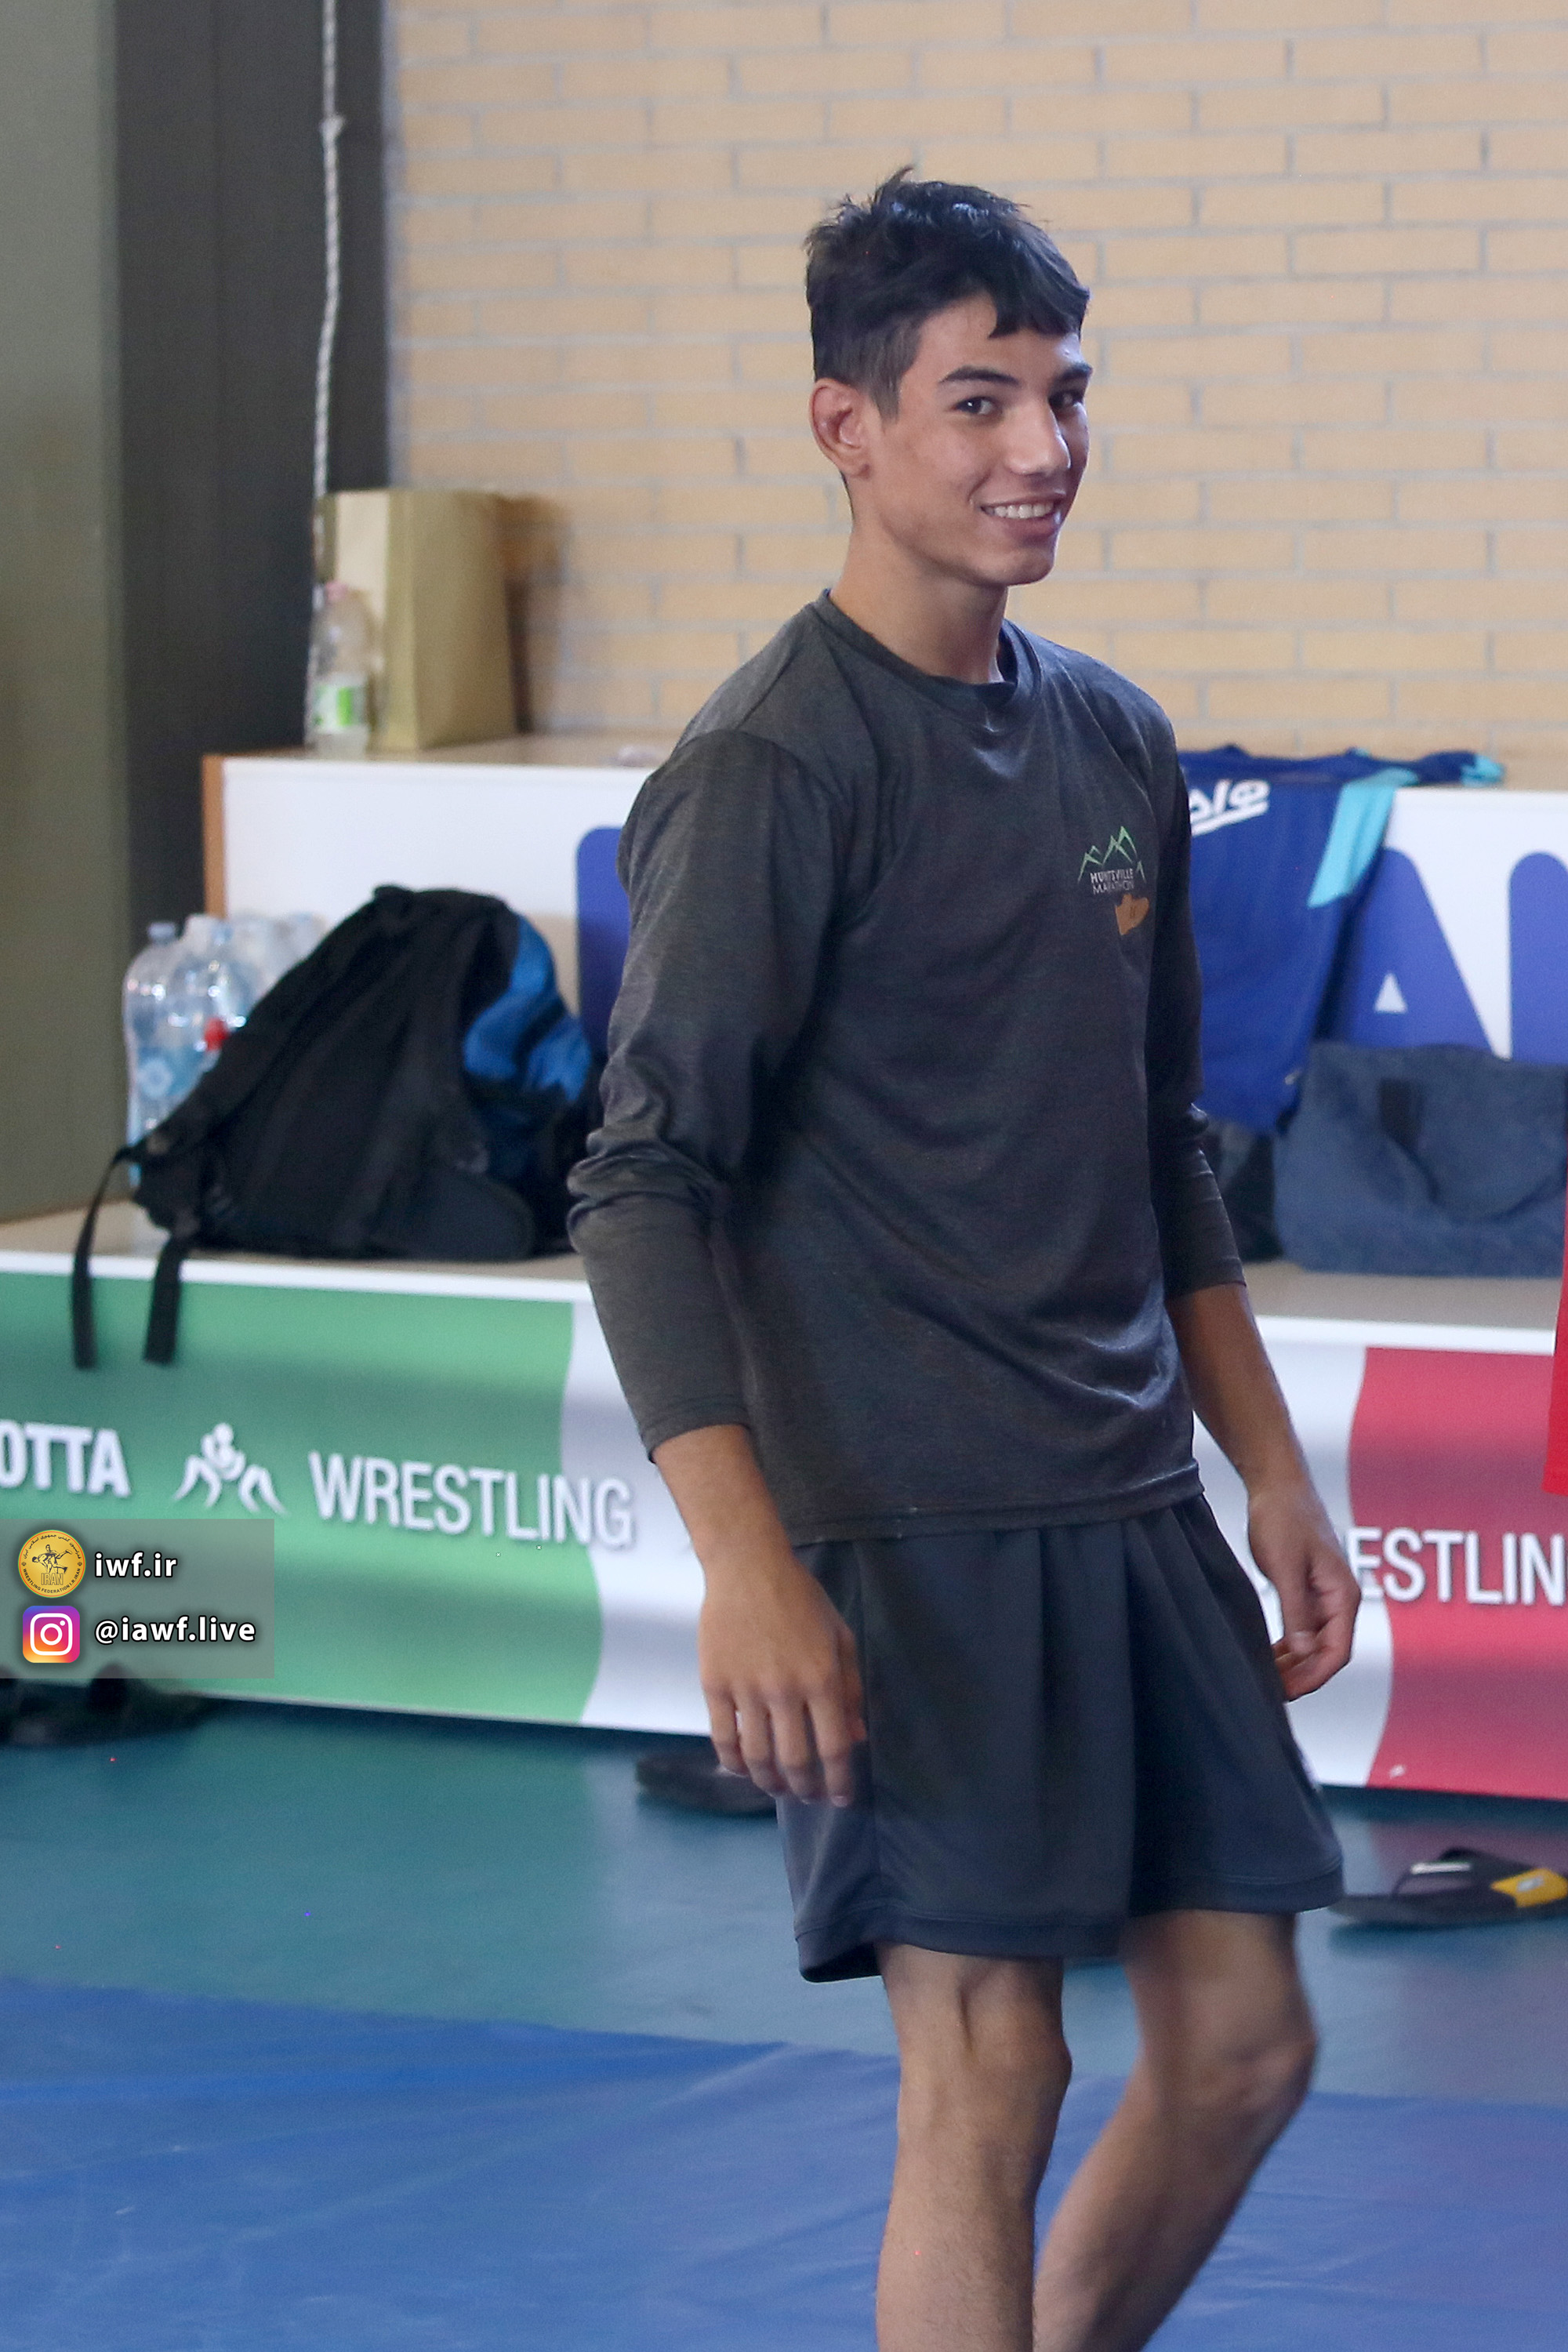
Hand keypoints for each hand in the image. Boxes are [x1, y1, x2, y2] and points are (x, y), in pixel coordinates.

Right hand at [699, 1555, 865, 1807]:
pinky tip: (744, 1770)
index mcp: (822, 1678)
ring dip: (770, 1783)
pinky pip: (723, 1738)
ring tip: (778, 1789)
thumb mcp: (839, 1637)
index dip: (840, 1781)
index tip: (841, 1799)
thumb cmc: (800, 1598)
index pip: (835, 1748)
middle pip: (796, 1761)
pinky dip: (734, 1763)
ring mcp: (746, 1689)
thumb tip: (856, 1736)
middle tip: (810, 1797)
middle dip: (806, 1790)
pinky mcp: (714, 1684)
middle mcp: (785, 1690)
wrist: (747, 1567)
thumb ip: (850, 1687)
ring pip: (758, 1757)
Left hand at [1247, 1482, 1359, 1700]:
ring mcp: (1324, 1595)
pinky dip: (1289, 1645)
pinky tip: (1268, 1655)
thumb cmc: (1283, 1519)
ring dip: (1294, 1663)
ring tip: (1265, 1679)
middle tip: (1268, 1693)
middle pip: (1327, 1652)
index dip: (1313, 1677)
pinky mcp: (1308, 1588)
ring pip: (1315, 1642)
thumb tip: (1301, 1651)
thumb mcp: (1285, 1567)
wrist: (1278, 1484)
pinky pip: (1304, 1628)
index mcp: (1342, 1595)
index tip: (1285, 1693)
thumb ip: (1294, 1610)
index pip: (1337, 1651)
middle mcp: (1339, 1599)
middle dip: (1302, 1675)